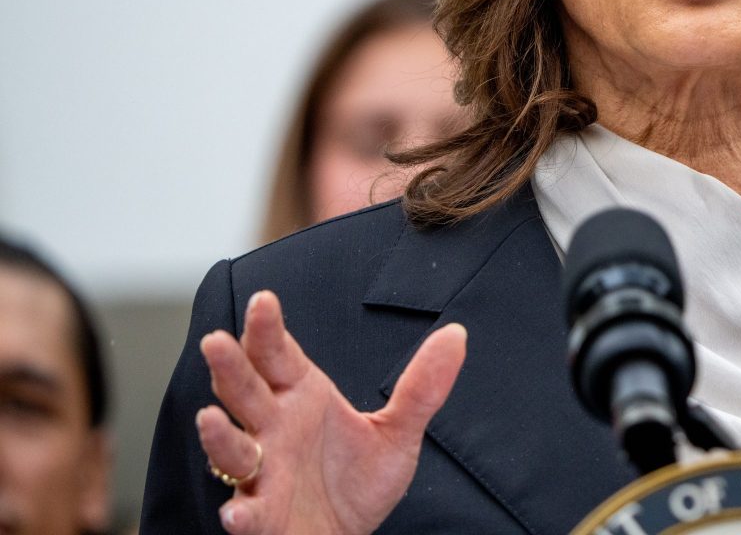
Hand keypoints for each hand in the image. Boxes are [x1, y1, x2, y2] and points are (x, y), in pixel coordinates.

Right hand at [196, 290, 465, 534]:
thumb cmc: (358, 483)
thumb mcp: (398, 433)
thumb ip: (422, 387)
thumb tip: (457, 334)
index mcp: (300, 397)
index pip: (278, 355)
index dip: (267, 329)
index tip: (264, 301)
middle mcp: (272, 429)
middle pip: (244, 391)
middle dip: (229, 366)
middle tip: (217, 341)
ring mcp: (262, 471)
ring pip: (231, 447)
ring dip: (217, 435)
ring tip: (209, 418)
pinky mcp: (262, 515)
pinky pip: (246, 511)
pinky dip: (240, 512)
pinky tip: (237, 513)